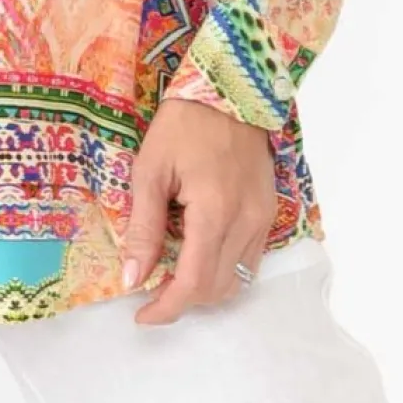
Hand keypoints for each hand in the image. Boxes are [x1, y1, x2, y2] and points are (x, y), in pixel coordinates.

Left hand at [119, 98, 278, 325]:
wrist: (229, 88)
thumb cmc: (184, 123)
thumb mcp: (151, 170)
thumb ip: (143, 227)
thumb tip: (133, 278)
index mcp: (214, 211)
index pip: (194, 283)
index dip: (167, 308)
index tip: (141, 314)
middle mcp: (246, 221)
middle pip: (217, 289)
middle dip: (182, 300)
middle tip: (151, 288)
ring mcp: (263, 217)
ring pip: (238, 280)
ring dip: (205, 288)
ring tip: (173, 272)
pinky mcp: (269, 211)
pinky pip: (250, 259)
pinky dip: (224, 269)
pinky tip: (199, 253)